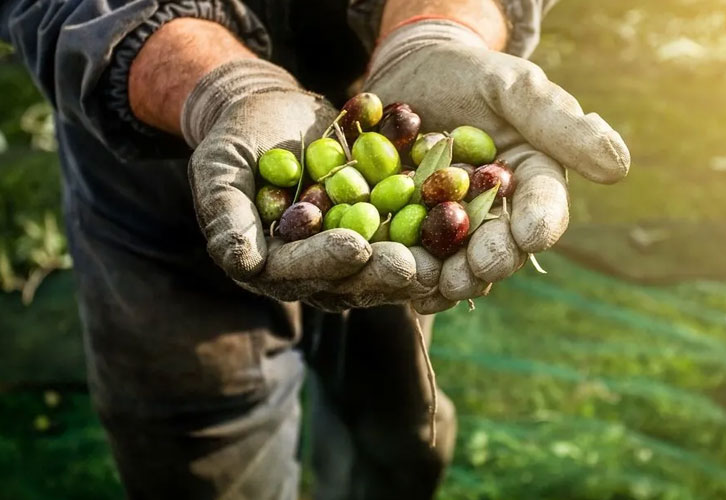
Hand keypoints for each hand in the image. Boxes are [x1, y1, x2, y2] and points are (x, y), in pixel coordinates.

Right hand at [184, 59, 436, 309]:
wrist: (273, 112)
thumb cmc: (237, 138)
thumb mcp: (220, 167)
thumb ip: (226, 213)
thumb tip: (239, 261)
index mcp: (270, 263)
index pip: (297, 270)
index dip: (325, 261)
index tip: (354, 247)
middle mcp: (312, 267)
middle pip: (349, 279)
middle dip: (382, 272)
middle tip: (414, 266)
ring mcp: (349, 252)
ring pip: (385, 266)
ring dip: (417, 263)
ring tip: (447, 257)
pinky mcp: (379, 231)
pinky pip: (407, 236)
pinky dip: (433, 232)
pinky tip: (461, 225)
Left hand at [364, 20, 630, 312]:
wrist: (412, 74)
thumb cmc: (470, 74)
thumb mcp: (513, 87)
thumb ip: (558, 123)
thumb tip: (618, 167)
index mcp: (532, 179)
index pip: (544, 206)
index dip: (540, 222)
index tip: (531, 236)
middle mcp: (498, 212)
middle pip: (502, 245)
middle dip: (493, 260)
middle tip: (479, 269)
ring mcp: (454, 226)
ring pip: (459, 262)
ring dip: (451, 278)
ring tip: (437, 284)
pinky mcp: (413, 230)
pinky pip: (416, 258)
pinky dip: (411, 274)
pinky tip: (405, 287)